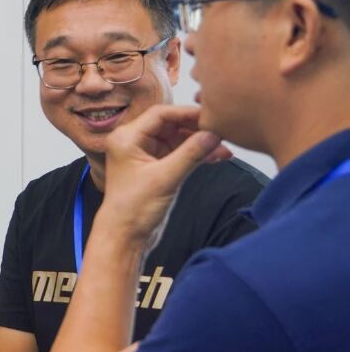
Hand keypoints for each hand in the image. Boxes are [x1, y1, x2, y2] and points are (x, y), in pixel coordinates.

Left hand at [100, 104, 230, 246]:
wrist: (125, 237)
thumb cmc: (134, 209)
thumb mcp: (165, 178)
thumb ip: (190, 154)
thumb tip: (215, 133)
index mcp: (127, 138)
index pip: (161, 114)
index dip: (188, 113)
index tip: (213, 116)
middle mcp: (134, 142)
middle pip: (172, 124)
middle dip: (197, 128)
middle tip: (224, 131)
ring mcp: (146, 155)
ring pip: (179, 139)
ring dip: (201, 143)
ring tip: (226, 148)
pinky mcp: (157, 168)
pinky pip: (181, 153)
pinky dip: (198, 154)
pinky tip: (219, 157)